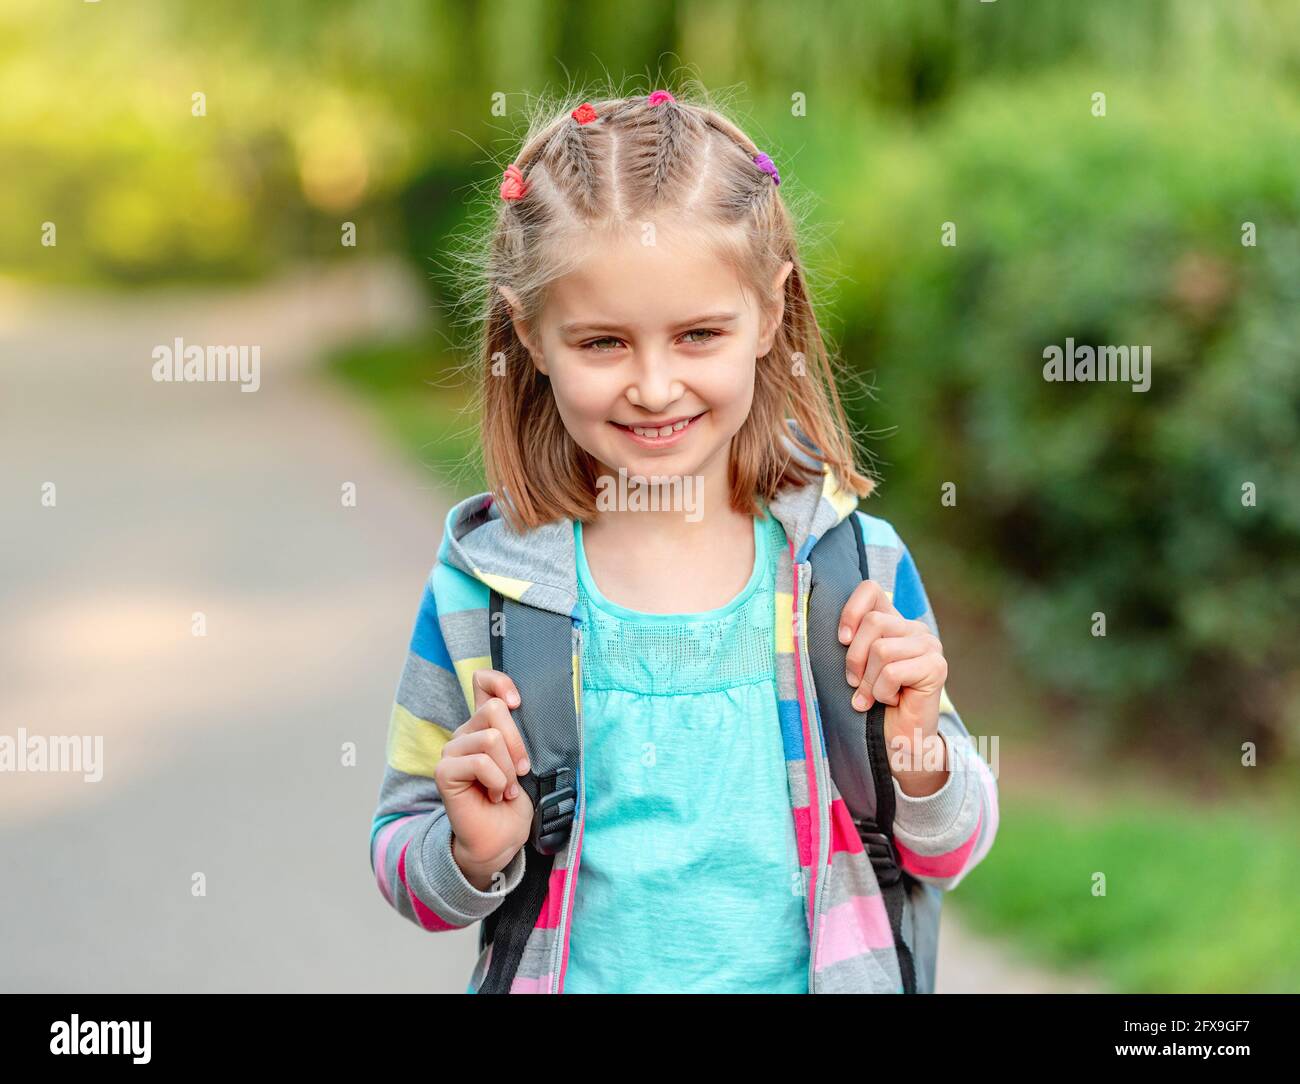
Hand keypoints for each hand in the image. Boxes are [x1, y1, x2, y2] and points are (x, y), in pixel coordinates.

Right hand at [436, 669, 533, 890]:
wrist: (503, 838)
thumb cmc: (516, 799)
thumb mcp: (526, 758)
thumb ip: (520, 731)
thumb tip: (522, 707)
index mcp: (484, 724)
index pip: (482, 681)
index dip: (500, 682)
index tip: (517, 702)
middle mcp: (465, 732)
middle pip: (494, 710)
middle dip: (518, 744)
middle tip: (521, 771)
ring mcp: (452, 751)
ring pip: (491, 738)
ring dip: (508, 769)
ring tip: (507, 789)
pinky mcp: (444, 771)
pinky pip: (480, 762)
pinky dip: (498, 781)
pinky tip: (496, 795)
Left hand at [837, 580, 948, 791]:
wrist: (899, 741)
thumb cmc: (873, 702)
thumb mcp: (856, 666)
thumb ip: (851, 642)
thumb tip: (826, 626)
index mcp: (895, 622)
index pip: (871, 590)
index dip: (850, 611)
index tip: (842, 639)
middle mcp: (916, 629)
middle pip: (873, 622)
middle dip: (855, 658)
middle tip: (856, 684)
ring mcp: (930, 646)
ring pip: (881, 649)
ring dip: (869, 681)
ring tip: (874, 696)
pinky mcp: (936, 667)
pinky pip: (892, 672)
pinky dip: (882, 692)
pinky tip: (891, 702)